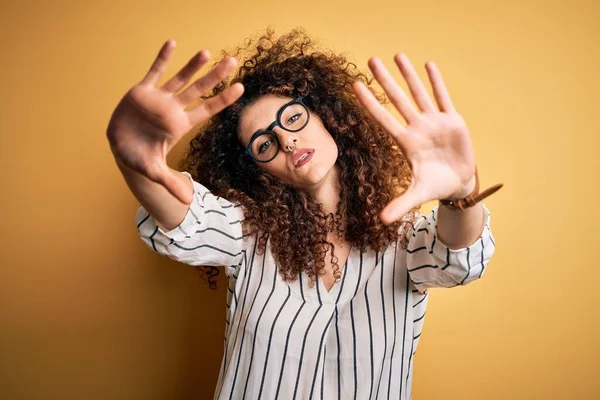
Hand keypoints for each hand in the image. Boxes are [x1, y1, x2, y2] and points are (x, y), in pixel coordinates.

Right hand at [106, 40, 243, 203]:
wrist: (120, 147)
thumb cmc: (140, 158)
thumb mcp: (154, 172)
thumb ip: (170, 182)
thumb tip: (188, 201)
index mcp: (180, 125)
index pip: (207, 110)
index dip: (223, 100)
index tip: (241, 88)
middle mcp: (173, 109)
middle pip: (199, 90)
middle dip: (215, 77)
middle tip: (233, 62)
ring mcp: (159, 98)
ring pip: (180, 79)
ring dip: (192, 66)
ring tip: (207, 52)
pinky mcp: (142, 91)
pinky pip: (154, 71)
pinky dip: (162, 58)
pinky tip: (172, 43)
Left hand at [352, 53, 476, 223]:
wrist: (458, 183)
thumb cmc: (434, 186)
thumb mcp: (417, 195)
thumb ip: (400, 205)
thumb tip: (382, 221)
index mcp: (405, 143)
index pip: (382, 119)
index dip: (369, 103)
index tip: (354, 86)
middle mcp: (417, 128)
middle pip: (397, 100)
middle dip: (385, 81)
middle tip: (370, 60)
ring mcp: (434, 122)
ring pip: (418, 93)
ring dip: (408, 75)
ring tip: (397, 55)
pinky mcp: (452, 120)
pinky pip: (443, 97)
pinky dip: (436, 82)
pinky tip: (428, 65)